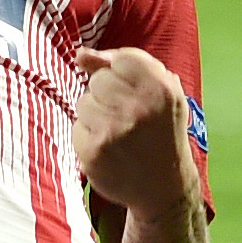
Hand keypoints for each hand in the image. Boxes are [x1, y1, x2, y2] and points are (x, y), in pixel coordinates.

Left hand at [73, 48, 195, 216]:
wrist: (164, 188)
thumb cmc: (160, 130)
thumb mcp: (159, 91)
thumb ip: (122, 64)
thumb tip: (80, 54)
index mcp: (161, 88)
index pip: (121, 59)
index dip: (124, 76)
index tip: (136, 94)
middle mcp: (139, 108)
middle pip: (99, 80)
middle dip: (108, 94)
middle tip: (127, 116)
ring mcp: (114, 131)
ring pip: (84, 102)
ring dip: (96, 115)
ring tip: (118, 133)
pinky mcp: (94, 151)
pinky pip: (77, 127)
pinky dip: (88, 135)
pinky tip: (109, 148)